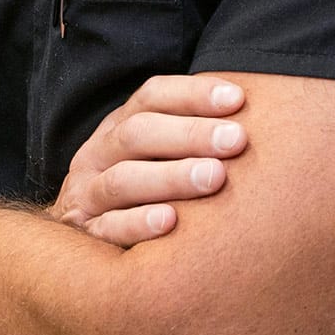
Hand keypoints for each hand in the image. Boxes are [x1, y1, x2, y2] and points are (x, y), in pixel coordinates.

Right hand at [49, 75, 248, 245]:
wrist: (83, 240)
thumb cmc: (144, 191)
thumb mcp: (156, 154)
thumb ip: (191, 135)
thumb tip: (252, 109)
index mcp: (119, 127)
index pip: (152, 97)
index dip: (193, 95)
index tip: (238, 100)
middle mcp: (99, 154)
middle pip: (138, 134)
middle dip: (190, 134)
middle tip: (236, 140)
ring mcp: (87, 194)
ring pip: (124, 180)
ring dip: (171, 176)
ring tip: (214, 177)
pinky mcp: (86, 234)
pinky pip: (109, 228)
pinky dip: (138, 223)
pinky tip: (171, 222)